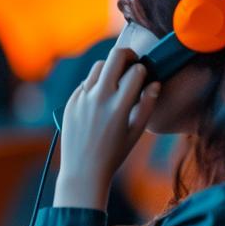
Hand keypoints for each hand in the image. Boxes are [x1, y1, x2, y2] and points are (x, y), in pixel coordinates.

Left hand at [53, 45, 160, 210]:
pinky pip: (85, 83)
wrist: (83, 170)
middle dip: (127, 55)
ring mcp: (82, 98)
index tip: (144, 75)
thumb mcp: (136, 132)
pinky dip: (95, 84)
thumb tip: (155, 83)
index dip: (143, 70)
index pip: (136, 71)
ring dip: (110, 68)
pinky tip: (100, 98)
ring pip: (98, 66)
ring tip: (117, 81)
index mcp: (119, 106)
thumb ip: (147, 105)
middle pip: (115, 57)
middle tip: (132, 63)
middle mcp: (99, 98)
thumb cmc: (114, 153)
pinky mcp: (70, 102)